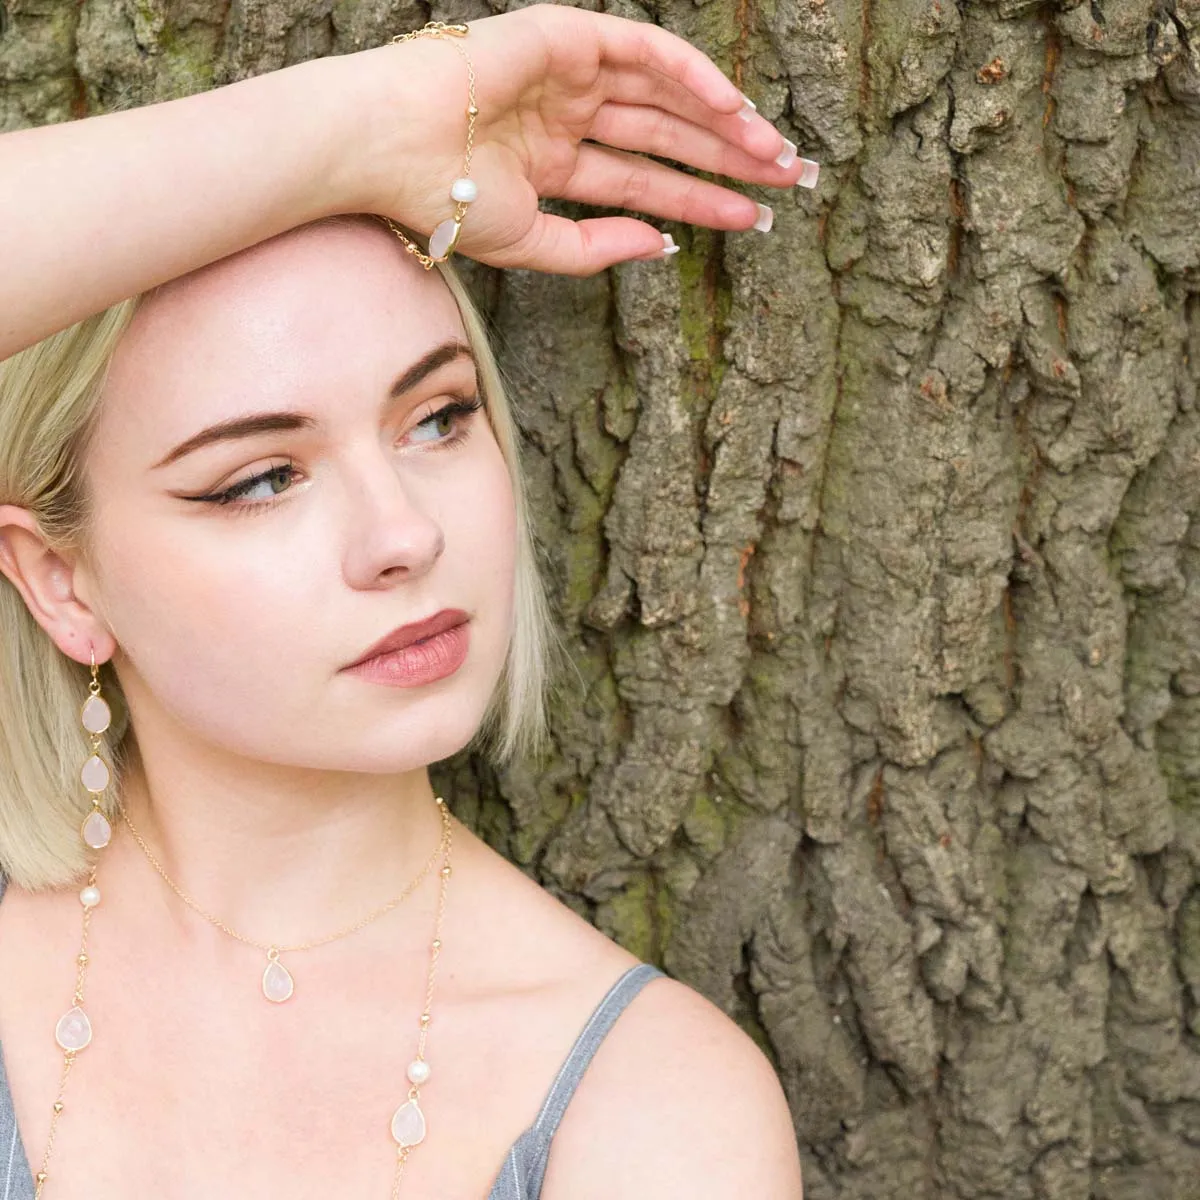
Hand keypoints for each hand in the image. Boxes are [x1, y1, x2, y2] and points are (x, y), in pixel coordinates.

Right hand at [347, 3, 814, 274]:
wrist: (389, 146)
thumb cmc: (441, 196)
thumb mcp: (531, 244)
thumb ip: (597, 248)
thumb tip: (661, 245)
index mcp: (555, 161)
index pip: (644, 180)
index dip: (699, 200)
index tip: (752, 219)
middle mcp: (569, 114)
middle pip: (667, 135)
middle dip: (727, 159)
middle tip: (787, 181)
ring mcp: (570, 73)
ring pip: (666, 95)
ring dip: (723, 121)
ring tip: (775, 153)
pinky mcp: (567, 36)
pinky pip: (645, 51)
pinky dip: (692, 74)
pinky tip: (736, 107)